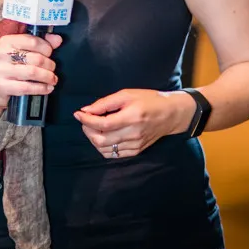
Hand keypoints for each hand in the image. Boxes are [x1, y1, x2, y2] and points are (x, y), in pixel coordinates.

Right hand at [0, 33, 63, 110]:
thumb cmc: (10, 67)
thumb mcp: (21, 52)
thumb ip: (40, 43)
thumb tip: (57, 39)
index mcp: (6, 41)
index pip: (33, 41)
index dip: (46, 48)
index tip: (50, 54)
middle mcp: (1, 54)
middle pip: (36, 58)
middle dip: (49, 65)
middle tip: (52, 69)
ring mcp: (0, 70)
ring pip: (33, 72)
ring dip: (47, 77)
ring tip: (52, 79)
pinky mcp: (1, 85)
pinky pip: (27, 87)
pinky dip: (41, 88)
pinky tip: (47, 88)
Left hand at [74, 89, 195, 158]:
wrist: (170, 114)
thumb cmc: (148, 100)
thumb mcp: (127, 94)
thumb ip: (105, 103)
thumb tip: (86, 110)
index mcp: (131, 117)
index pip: (103, 124)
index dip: (86, 120)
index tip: (78, 114)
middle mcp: (133, 134)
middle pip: (101, 140)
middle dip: (87, 130)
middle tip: (84, 121)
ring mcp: (135, 145)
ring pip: (105, 150)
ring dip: (94, 139)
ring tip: (93, 128)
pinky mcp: (136, 151)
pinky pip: (114, 155)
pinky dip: (103, 147)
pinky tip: (103, 136)